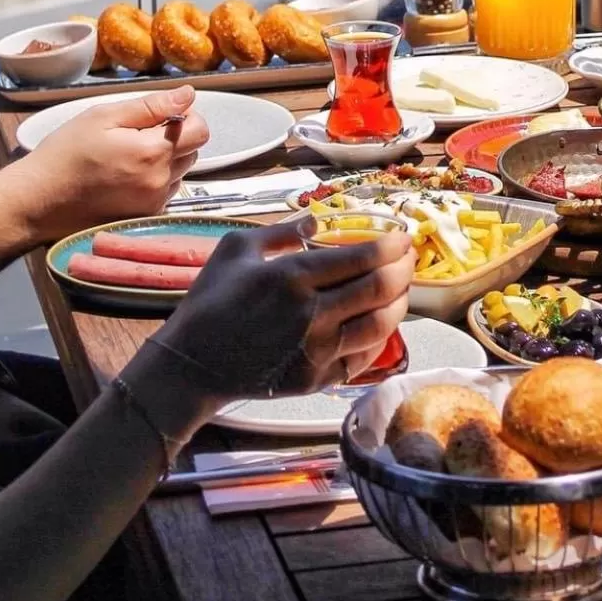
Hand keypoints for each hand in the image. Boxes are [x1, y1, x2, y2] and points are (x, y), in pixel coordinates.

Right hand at [9, 85, 209, 243]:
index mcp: (153, 152)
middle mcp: (160, 181)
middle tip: (138, 135)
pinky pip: (166, 192)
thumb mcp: (103, 117)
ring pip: (182, 172)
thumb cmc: (65, 155)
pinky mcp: (145, 217)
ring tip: (129, 157)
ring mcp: (154, 203)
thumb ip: (152, 106)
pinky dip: (156, 180)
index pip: (200, 129)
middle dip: (176, 137)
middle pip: (194, 150)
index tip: (160, 116)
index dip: (186, 117)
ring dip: (167, 160)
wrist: (36, 201)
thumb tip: (188, 94)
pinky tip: (127, 176)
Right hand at [126, 221, 414, 429]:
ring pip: (380, 324)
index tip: (404, 237)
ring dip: (400, 303)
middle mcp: (311, 313)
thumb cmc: (209, 303)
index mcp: (292, 275)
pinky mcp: (314, 380)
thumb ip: (281, 231)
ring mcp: (315, 350)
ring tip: (402, 290)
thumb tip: (316, 220)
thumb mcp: (235, 250)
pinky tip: (380, 325)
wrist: (189, 366)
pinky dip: (379, 340)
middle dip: (405, 269)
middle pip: (380, 288)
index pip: (362, 257)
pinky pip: (362, 359)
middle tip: (411, 257)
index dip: (393, 246)